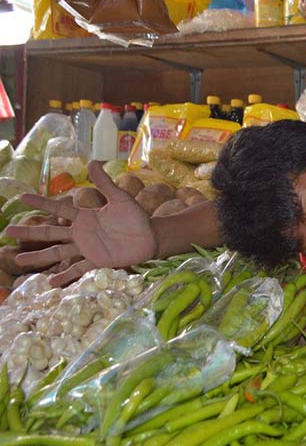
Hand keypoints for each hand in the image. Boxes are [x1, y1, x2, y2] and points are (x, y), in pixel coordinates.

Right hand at [6, 162, 156, 286]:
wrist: (151, 237)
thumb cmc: (136, 217)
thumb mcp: (120, 198)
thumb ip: (105, 183)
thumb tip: (92, 162)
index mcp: (85, 216)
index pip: (58, 208)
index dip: (41, 203)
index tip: (21, 198)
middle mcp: (82, 233)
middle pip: (50, 232)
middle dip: (29, 232)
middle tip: (8, 231)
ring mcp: (88, 248)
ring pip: (58, 252)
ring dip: (39, 256)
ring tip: (19, 260)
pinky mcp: (97, 261)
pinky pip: (78, 269)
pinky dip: (65, 275)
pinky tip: (50, 282)